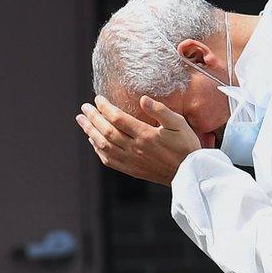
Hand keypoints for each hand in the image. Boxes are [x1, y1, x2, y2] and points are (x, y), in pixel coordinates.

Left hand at [76, 95, 200, 185]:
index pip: (118, 119)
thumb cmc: (186, 146)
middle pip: (107, 131)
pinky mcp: (132, 169)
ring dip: (91, 132)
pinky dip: (98, 149)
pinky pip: (109, 160)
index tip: (97, 99)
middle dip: (93, 118)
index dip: (105, 108)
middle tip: (83, 108)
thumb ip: (160, 110)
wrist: (189, 173)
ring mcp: (132, 161)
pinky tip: (93, 140)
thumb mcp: (178, 123)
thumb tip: (143, 99)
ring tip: (82, 121)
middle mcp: (135, 149)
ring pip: (104, 145)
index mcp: (146, 135)